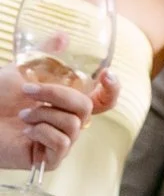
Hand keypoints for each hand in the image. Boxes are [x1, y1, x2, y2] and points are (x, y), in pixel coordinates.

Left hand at [0, 56, 104, 172]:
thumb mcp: (21, 69)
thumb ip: (45, 54)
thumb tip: (64, 36)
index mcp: (67, 103)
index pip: (102, 101)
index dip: (111, 89)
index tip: (105, 74)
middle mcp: (69, 123)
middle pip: (86, 108)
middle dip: (56, 94)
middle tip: (26, 91)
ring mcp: (62, 142)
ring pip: (72, 124)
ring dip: (42, 114)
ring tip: (22, 115)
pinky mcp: (51, 159)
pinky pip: (61, 142)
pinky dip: (41, 132)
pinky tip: (26, 132)